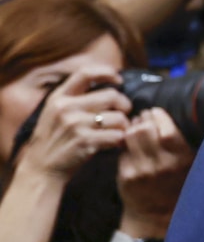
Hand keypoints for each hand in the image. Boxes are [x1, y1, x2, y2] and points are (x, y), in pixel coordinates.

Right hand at [12, 67, 130, 180]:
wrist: (40, 169)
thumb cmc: (52, 140)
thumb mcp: (54, 112)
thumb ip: (74, 98)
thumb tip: (105, 85)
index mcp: (59, 97)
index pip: (85, 73)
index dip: (107, 72)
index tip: (119, 80)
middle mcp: (66, 108)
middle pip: (112, 96)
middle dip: (124, 105)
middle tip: (123, 115)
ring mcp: (76, 125)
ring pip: (119, 117)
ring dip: (124, 126)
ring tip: (119, 132)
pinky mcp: (85, 142)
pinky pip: (117, 136)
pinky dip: (121, 140)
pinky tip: (116, 144)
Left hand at [117, 108, 194, 224]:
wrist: (157, 214)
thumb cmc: (176, 184)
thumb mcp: (188, 164)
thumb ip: (180, 143)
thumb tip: (163, 118)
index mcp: (182, 160)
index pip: (167, 130)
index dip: (159, 116)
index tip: (156, 112)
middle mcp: (163, 165)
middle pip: (145, 129)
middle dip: (142, 119)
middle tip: (143, 117)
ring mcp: (143, 171)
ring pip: (130, 136)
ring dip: (132, 128)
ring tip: (136, 128)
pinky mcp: (127, 176)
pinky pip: (123, 151)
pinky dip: (126, 145)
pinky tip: (130, 146)